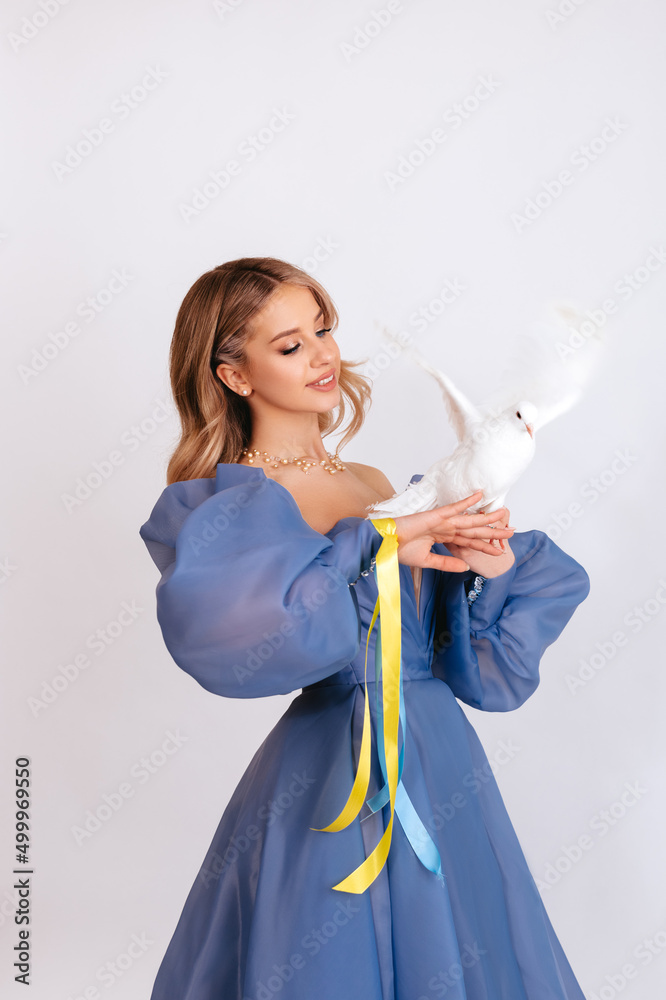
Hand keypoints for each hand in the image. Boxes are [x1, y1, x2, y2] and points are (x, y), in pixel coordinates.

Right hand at [390, 491, 514, 573]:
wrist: (385, 544)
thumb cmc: (399, 550)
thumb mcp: (427, 561)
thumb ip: (447, 563)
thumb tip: (466, 566)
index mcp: (444, 537)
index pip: (469, 542)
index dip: (485, 546)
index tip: (499, 551)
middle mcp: (446, 528)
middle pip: (474, 530)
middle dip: (493, 532)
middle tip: (512, 532)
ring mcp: (442, 521)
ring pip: (470, 520)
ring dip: (488, 517)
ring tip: (505, 515)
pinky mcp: (436, 516)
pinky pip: (455, 507)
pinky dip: (467, 501)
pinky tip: (480, 495)